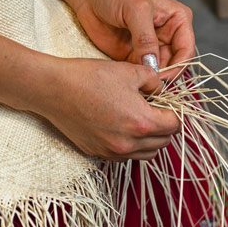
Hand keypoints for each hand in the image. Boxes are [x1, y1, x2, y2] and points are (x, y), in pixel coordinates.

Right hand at [30, 57, 180, 159]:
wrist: (53, 89)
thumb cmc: (88, 77)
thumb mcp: (129, 71)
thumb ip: (153, 81)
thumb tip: (160, 89)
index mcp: (141, 122)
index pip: (174, 126)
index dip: (174, 112)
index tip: (167, 104)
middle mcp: (128, 143)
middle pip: (163, 143)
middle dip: (164, 126)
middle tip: (154, 109)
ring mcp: (111, 151)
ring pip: (145, 154)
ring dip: (149, 139)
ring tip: (138, 119)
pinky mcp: (96, 152)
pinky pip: (124, 155)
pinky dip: (129, 144)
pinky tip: (120, 126)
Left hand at [72, 0, 194, 80]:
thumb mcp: (136, 11)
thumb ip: (146, 38)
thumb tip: (153, 64)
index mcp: (178, 20)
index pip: (186, 50)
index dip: (178, 67)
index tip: (162, 77)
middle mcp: (167, 35)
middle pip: (174, 64)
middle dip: (164, 76)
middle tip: (149, 85)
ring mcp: (150, 47)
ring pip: (157, 71)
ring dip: (150, 79)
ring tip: (138, 83)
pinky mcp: (133, 54)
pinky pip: (140, 71)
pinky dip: (136, 77)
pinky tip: (128, 79)